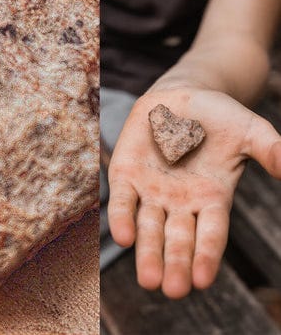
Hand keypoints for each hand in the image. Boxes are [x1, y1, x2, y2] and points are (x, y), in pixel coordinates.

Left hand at [108, 84, 280, 297]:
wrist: (181, 98)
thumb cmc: (218, 118)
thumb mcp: (250, 132)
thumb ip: (270, 150)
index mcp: (210, 199)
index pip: (210, 234)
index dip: (206, 256)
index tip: (201, 281)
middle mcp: (178, 202)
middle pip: (177, 239)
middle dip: (174, 263)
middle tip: (172, 290)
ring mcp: (151, 191)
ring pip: (148, 226)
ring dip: (147, 251)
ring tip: (148, 279)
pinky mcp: (126, 174)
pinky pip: (123, 200)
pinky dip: (121, 218)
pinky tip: (122, 236)